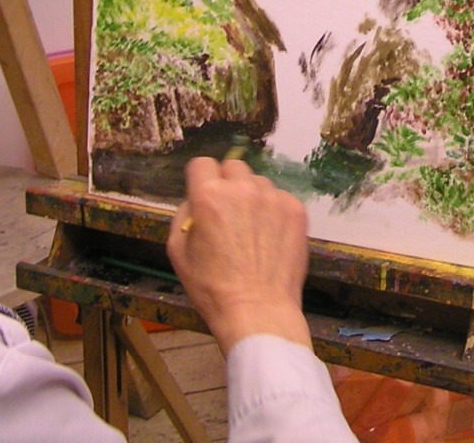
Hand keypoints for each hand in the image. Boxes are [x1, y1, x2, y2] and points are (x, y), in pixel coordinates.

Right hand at [166, 157, 312, 354]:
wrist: (258, 310)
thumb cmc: (212, 287)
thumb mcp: (178, 252)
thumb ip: (184, 214)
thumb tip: (196, 200)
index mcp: (209, 195)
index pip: (202, 163)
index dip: (200, 179)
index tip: (203, 195)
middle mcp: (242, 188)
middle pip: (233, 166)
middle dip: (227, 184)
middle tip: (228, 213)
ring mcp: (273, 197)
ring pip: (258, 183)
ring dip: (253, 197)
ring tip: (252, 231)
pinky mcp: (296, 209)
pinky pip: (280, 198)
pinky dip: (274, 212)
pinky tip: (270, 238)